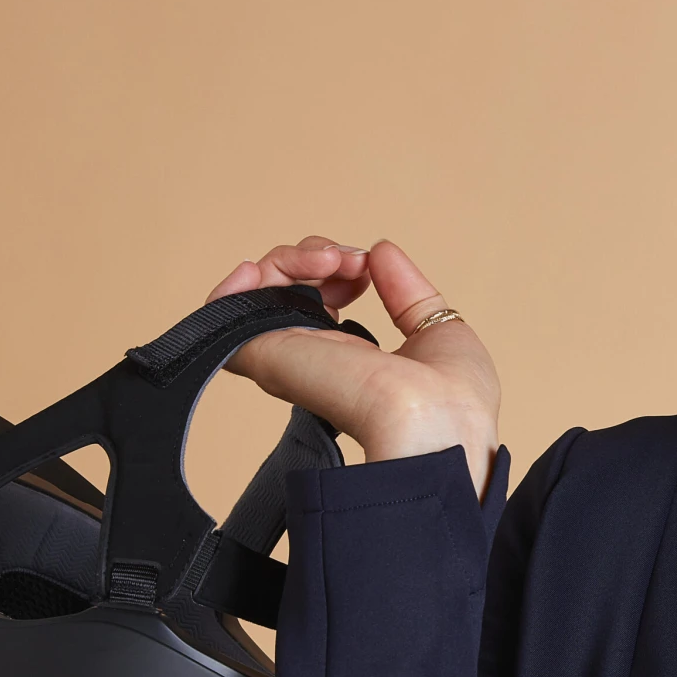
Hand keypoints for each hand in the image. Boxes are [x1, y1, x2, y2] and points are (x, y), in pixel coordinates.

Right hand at [208, 236, 499, 491]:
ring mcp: (288, 356)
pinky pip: (224, 311)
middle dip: (312, 255)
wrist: (435, 424)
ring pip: (257, 291)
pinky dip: (235, 282)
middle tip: (347, 260)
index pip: (320, 300)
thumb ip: (407, 293)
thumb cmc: (452, 402)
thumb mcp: (439, 329)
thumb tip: (381, 251)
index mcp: (353, 358)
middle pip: (285, 289)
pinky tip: (260, 268)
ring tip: (327, 260)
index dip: (335, 266)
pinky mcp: (263, 355)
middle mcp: (316, 359)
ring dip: (287, 259)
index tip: (366, 265)